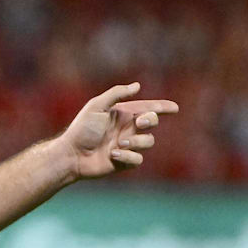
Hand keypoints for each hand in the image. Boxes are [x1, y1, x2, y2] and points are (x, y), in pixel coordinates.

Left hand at [59, 82, 178, 180]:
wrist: (72, 154)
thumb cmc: (82, 129)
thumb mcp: (97, 106)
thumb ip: (116, 94)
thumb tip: (137, 85)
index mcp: (122, 114)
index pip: (147, 107)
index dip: (161, 106)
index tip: (174, 108)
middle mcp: (127, 128)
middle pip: (152, 121)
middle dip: (151, 120)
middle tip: (140, 122)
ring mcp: (127, 145)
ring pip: (148, 141)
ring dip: (136, 141)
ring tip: (119, 143)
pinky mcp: (125, 162)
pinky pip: (138, 159)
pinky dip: (127, 156)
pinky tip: (112, 155)